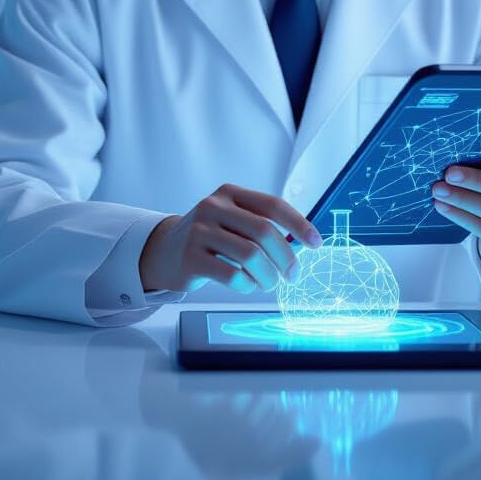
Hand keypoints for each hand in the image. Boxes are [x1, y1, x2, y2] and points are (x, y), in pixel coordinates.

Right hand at [138, 183, 322, 293]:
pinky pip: (232, 275)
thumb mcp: (231, 219)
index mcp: (230, 194)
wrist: (164, 251)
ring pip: (250, 256)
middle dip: (286, 257)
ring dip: (268, 275)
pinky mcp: (191, 258)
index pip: (272, 205)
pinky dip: (247, 285)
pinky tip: (247, 285)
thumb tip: (302, 240)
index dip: (298, 223)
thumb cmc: (209, 237)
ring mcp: (199, 231)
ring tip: (269, 283)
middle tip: (293, 275)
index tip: (316, 242)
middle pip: (264, 231)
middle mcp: (213, 207)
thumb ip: (260, 223)